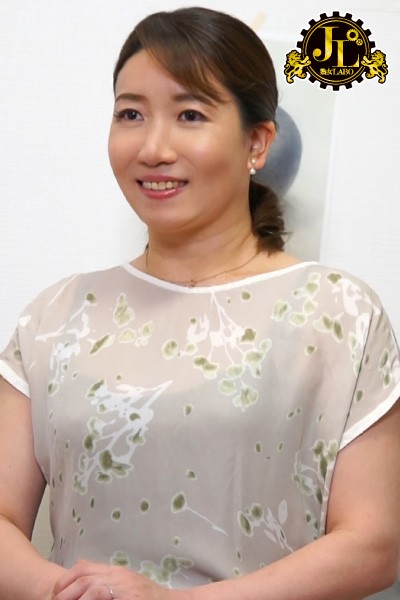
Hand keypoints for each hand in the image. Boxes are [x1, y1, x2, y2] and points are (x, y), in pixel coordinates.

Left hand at [52, 560, 188, 599]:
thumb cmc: (150, 599)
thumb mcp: (128, 586)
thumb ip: (110, 581)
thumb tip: (88, 584)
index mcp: (115, 571)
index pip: (84, 567)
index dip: (66, 577)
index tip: (55, 590)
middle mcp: (118, 575)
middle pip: (83, 576)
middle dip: (64, 589)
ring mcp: (123, 586)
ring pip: (90, 585)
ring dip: (73, 596)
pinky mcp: (128, 596)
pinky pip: (102, 595)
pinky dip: (89, 599)